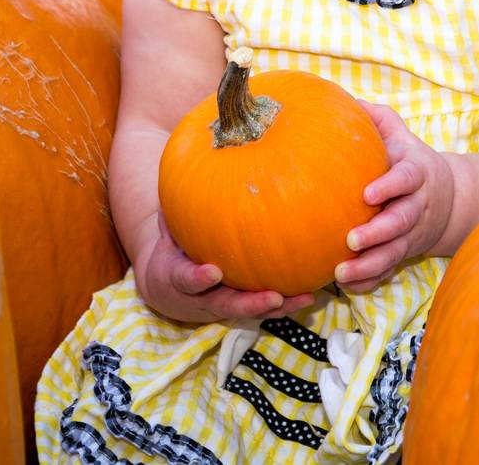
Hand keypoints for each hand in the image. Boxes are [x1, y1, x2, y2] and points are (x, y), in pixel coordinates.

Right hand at [136, 215, 314, 323]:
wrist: (166, 282)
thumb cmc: (171, 244)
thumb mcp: (167, 227)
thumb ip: (178, 207)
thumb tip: (191, 167)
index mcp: (176, 278)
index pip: (185, 279)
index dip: (198, 278)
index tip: (213, 272)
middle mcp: (200, 299)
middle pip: (225, 305)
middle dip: (250, 303)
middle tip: (273, 297)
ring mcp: (221, 306)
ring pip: (249, 311)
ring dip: (277, 307)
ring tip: (304, 299)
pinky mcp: (239, 307)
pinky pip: (262, 308)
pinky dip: (286, 304)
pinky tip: (312, 293)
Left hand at [336, 101, 453, 292]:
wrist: (450, 198)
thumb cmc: (410, 161)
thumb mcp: (401, 136)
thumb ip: (378, 119)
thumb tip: (348, 99)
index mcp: (415, 175)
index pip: (406, 179)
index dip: (390, 186)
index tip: (367, 193)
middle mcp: (417, 206)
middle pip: (401, 222)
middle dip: (378, 233)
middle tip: (351, 239)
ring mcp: (412, 233)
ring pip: (394, 252)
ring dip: (370, 264)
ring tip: (341, 271)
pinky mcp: (406, 252)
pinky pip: (389, 270)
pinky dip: (369, 280)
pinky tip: (346, 285)